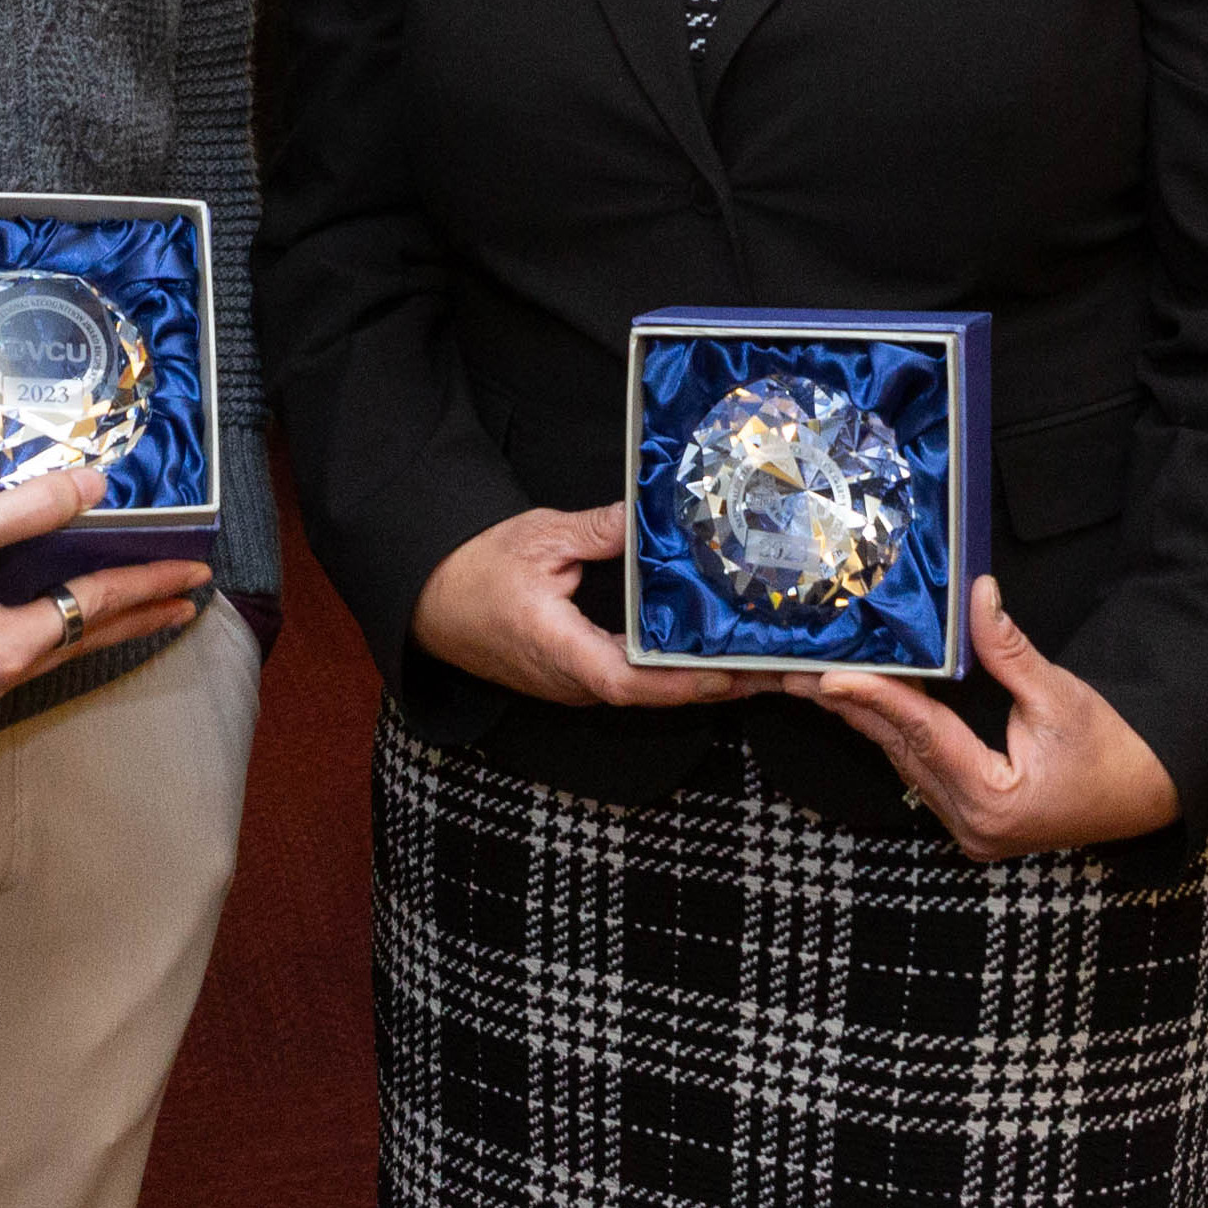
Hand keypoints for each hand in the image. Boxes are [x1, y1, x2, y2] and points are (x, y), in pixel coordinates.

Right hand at [0, 467, 209, 722]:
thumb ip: (28, 511)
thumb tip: (96, 488)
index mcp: (2, 649)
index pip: (97, 609)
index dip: (151, 585)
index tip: (196, 575)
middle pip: (77, 644)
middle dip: (135, 619)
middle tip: (184, 604)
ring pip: (36, 660)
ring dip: (82, 634)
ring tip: (122, 615)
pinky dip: (28, 645)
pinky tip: (28, 633)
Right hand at [410, 504, 763, 709]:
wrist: (431, 600)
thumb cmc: (477, 569)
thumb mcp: (540, 536)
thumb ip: (602, 529)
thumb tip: (652, 513)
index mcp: (556, 647)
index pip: (626, 680)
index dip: (680, 681)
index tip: (730, 672)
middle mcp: (569, 680)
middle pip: (650, 694)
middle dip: (714, 683)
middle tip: (776, 668)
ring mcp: (573, 686)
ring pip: (645, 693)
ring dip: (700, 681)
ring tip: (762, 662)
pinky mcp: (576, 680)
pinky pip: (632, 683)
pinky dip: (674, 672)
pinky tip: (712, 654)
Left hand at [799, 577, 1180, 860]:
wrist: (1145, 795)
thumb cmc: (1111, 750)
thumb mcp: (1060, 695)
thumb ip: (1009, 651)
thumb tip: (978, 595)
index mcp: (993, 802)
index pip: (924, 737)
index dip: (878, 700)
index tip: (833, 676)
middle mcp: (970, 824)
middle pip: (902, 753)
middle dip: (852, 709)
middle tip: (799, 674)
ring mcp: (968, 828)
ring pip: (905, 764)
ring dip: (868, 721)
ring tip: (820, 683)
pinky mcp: (971, 818)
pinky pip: (921, 771)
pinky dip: (897, 735)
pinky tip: (868, 707)